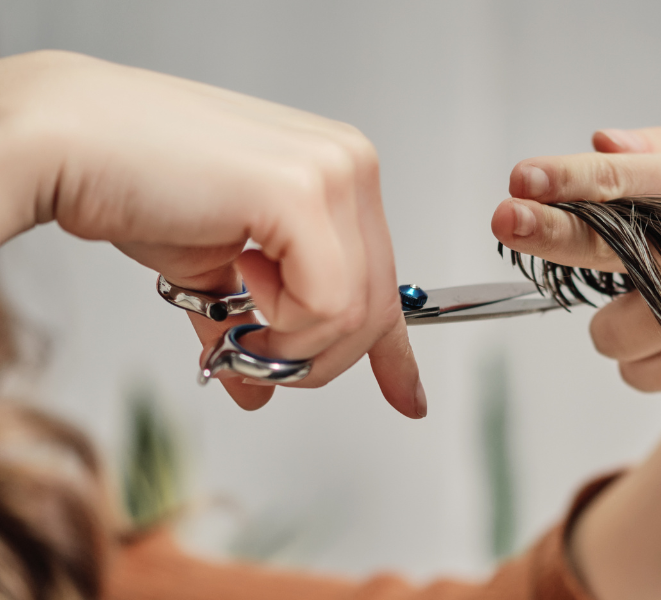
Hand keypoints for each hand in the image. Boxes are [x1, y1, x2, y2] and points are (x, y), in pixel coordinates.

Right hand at [0, 51, 422, 416]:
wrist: (65, 143)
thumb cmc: (131, 186)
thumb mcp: (212, 268)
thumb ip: (250, 322)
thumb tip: (259, 389)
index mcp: (339, 173)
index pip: (386, 279)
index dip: (394, 351)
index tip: (407, 398)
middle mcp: (350, 164)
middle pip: (375, 307)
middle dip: (313, 357)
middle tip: (251, 356)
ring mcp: (334, 172)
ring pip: (354, 313)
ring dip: (286, 343)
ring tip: (233, 311)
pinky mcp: (302, 192)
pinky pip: (326, 303)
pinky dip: (278, 322)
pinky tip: (235, 275)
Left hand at [491, 127, 660, 392]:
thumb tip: (603, 141)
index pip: (631, 177)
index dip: (574, 178)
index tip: (523, 177)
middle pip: (614, 244)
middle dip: (554, 233)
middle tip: (507, 218)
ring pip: (611, 330)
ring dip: (614, 321)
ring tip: (654, 307)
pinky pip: (632, 371)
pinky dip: (639, 357)